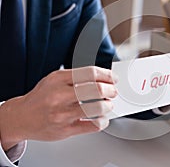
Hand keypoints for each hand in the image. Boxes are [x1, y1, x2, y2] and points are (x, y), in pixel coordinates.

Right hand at [0, 66, 116, 150]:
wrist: (22, 117)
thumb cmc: (41, 97)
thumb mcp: (55, 79)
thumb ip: (76, 77)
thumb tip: (103, 78)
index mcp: (58, 80)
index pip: (90, 73)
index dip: (107, 75)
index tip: (113, 78)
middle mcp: (60, 96)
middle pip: (96, 89)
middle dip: (111, 90)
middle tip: (113, 92)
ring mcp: (63, 114)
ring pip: (97, 108)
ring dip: (108, 105)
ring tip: (108, 104)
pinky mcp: (66, 130)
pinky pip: (93, 126)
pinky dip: (103, 121)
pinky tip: (102, 118)